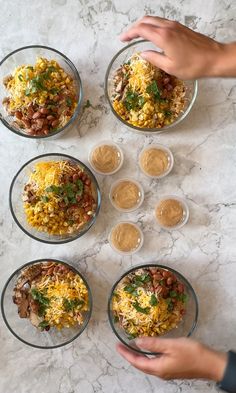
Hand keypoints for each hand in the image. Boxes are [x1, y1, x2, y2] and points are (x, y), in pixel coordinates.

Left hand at [116, 337, 226, 380]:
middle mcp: (160, 372)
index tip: (117, 345)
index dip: (126, 354)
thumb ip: (153, 343)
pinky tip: (149, 349)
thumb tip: (137, 342)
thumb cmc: (191, 353)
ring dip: (139, 356)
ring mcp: (167, 371)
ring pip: (148, 364)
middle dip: (130, 355)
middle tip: (121, 345)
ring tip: (132, 346)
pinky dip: (148, 356)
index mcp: (158, 367)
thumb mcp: (170, 345)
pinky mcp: (173, 368)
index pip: (137, 362)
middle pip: (141, 365)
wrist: (210, 363)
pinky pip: (155, 363)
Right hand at [120, 16, 235, 78]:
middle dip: (134, 27)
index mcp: (163, 36)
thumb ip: (154, 58)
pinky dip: (153, 26)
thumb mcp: (170, 67)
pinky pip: (162, 22)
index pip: (141, 29)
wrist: (214, 58)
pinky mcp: (181, 28)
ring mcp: (175, 26)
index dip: (129, 33)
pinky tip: (152, 36)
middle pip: (146, 20)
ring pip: (154, 19)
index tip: (122, 40)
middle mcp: (168, 27)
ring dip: (143, 25)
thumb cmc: (193, 65)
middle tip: (127, 37)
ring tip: (137, 36)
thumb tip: (143, 54)